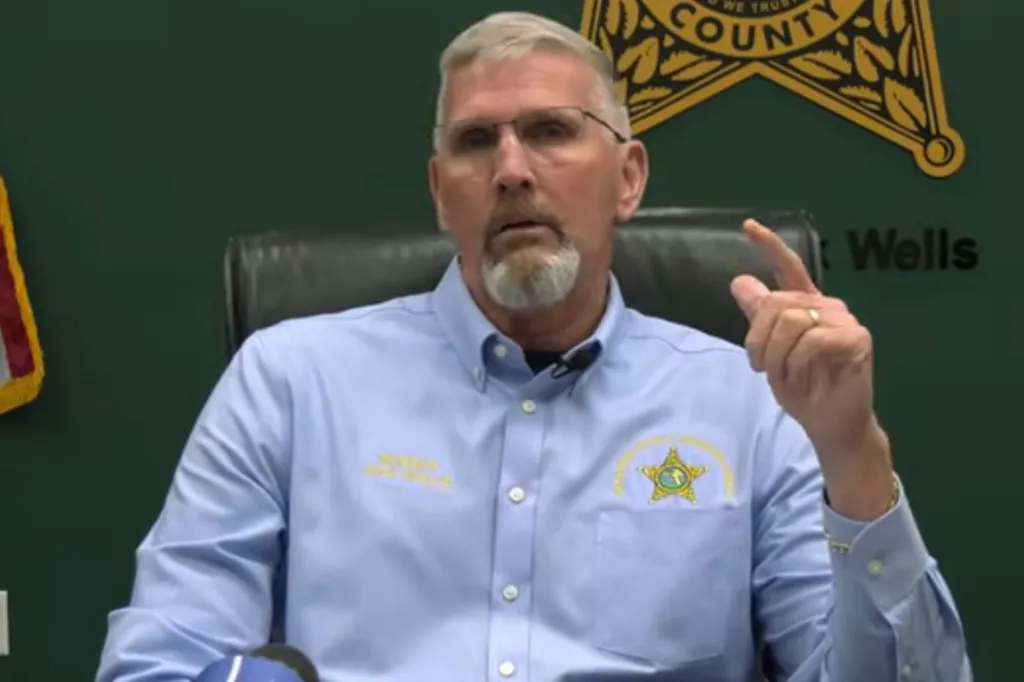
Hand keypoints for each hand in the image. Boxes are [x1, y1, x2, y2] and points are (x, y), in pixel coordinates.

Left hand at [730, 219, 887, 479]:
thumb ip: (759, 318)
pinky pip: (811, 340)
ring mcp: (844, 319)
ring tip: (781, 374)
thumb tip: (739, 282)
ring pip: (790, 319)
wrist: (828, 421)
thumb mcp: (770, 352)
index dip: (769, 245)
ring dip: (775, 353)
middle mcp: (826, 306)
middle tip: (759, 365)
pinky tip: (803, 376)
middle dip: (758, 339)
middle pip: (776, 303)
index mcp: (805, 305)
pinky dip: (796, 362)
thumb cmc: (802, 388)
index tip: (747, 226)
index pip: (788, 268)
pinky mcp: (856, 338)